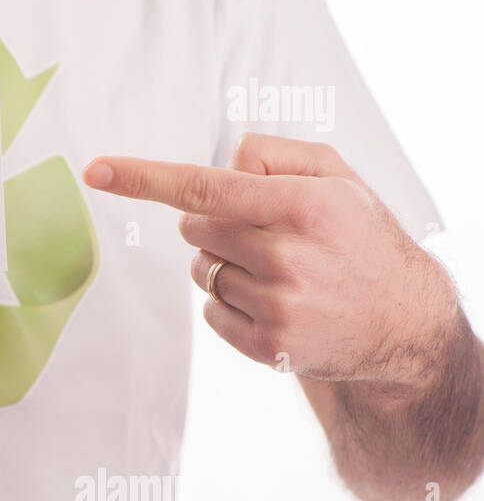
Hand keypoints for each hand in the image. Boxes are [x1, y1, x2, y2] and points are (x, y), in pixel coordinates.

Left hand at [82, 134, 456, 387]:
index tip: (96, 170)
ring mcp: (278, 306)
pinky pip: (210, 310)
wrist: (403, 322)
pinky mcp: (268, 346)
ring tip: (279, 272)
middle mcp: (288, 256)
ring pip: (201, 270)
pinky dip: (229, 302)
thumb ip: (277, 155)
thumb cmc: (359, 238)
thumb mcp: (338, 179)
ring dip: (224, 264)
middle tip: (265, 234)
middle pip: (195, 228)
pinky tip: (274, 302)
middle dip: (214, 225)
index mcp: (304, 205)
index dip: (144, 178)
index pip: (205, 187)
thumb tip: (224, 161)